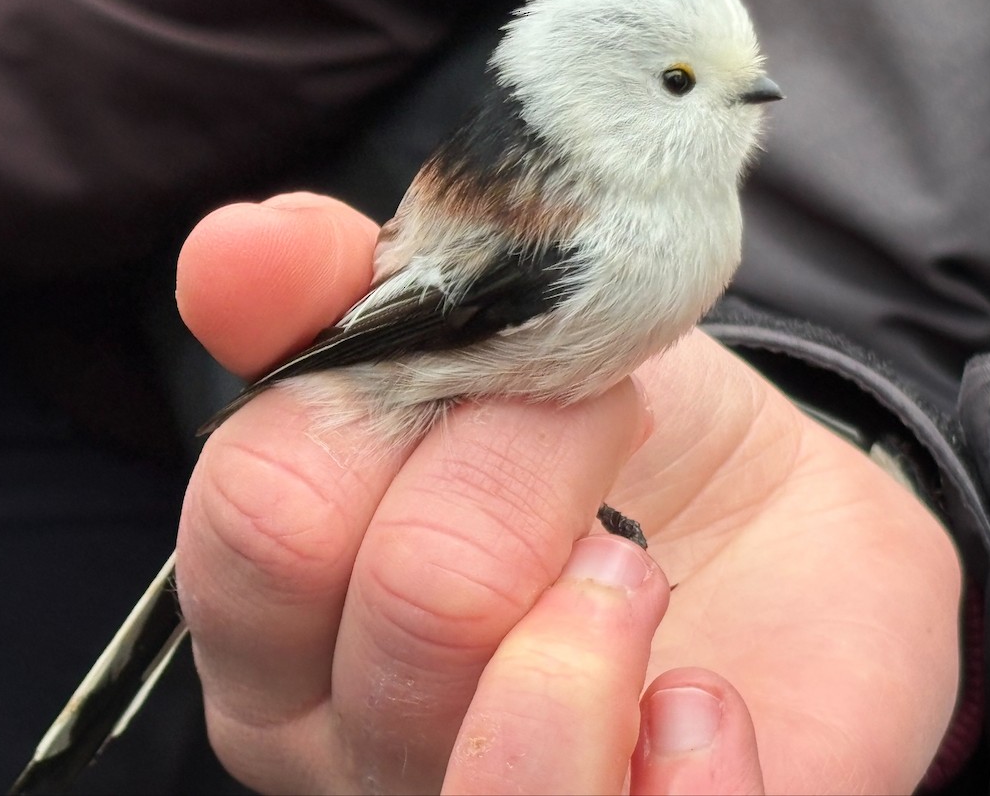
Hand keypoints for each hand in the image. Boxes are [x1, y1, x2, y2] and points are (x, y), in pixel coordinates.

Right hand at [175, 193, 960, 793]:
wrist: (758, 526)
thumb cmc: (590, 434)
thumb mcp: (478, 331)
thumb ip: (338, 289)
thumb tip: (231, 246)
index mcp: (283, 619)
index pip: (264, 517)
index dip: (398, 399)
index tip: (507, 349)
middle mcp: (350, 740)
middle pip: (407, 608)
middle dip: (529, 467)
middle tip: (599, 420)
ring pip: (502, 769)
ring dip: (600, 612)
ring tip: (633, 564)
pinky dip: (699, 766)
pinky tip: (701, 698)